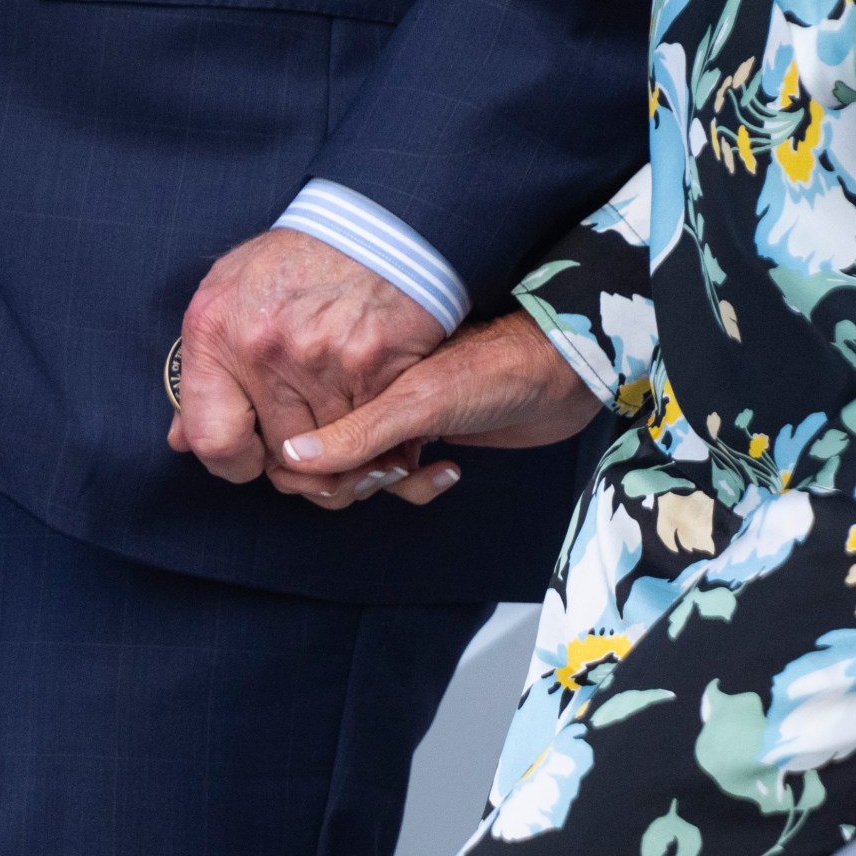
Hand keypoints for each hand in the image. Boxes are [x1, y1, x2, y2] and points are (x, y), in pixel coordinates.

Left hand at [169, 229, 445, 493]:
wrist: (374, 220)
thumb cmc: (298, 258)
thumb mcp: (229, 292)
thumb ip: (202, 368)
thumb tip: (181, 438)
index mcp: (215, 331)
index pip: (213, 441)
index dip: (235, 462)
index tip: (252, 454)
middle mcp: (263, 349)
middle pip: (279, 453)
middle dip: (295, 450)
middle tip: (309, 422)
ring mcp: (322, 360)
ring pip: (328, 449)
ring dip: (339, 441)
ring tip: (344, 405)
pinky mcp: (375, 365)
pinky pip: (372, 431)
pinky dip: (377, 428)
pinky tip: (373, 398)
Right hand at [273, 311, 603, 508]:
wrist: (562, 375)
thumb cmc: (496, 370)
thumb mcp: (418, 402)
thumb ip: (357, 432)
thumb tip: (293, 457)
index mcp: (353, 376)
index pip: (299, 436)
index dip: (311, 469)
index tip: (340, 479)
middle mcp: (367, 398)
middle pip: (327, 463)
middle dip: (353, 481)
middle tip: (387, 472)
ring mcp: (396, 420)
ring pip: (364, 475)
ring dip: (390, 485)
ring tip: (415, 468)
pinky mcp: (426, 438)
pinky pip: (402, 479)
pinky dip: (419, 485)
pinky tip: (450, 469)